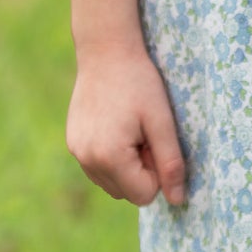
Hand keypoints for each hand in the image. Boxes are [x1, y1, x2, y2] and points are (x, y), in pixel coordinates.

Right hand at [66, 46, 187, 206]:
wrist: (106, 51)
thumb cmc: (139, 82)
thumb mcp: (162, 121)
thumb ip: (170, 163)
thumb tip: (178, 201)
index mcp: (109, 157)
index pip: (144, 195)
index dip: (156, 169)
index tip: (154, 138)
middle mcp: (87, 160)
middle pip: (127, 192)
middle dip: (141, 168)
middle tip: (143, 130)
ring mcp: (76, 152)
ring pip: (112, 183)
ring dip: (126, 163)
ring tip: (130, 127)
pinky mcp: (73, 143)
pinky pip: (98, 168)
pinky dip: (112, 156)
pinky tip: (116, 125)